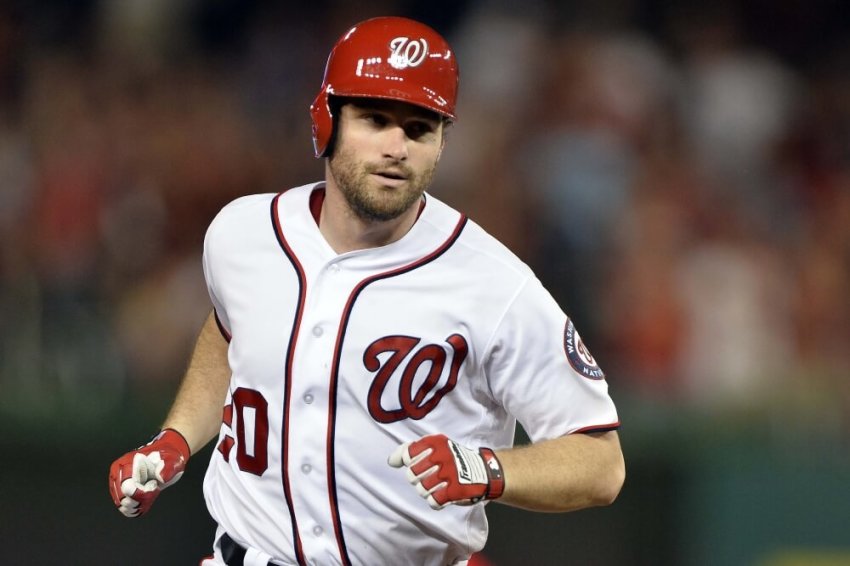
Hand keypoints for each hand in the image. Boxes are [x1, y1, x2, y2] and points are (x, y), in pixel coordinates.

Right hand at [108, 429, 190, 516]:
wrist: (166, 459)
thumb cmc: (167, 458)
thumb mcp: (172, 460)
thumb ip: (168, 467)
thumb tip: (161, 477)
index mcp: (125, 464)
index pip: (126, 489)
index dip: (142, 493)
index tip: (155, 485)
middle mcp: (117, 475)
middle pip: (123, 500)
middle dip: (141, 499)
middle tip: (154, 487)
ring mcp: (117, 485)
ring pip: (124, 506)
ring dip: (140, 504)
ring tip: (151, 490)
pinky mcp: (120, 494)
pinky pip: (126, 509)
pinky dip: (138, 508)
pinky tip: (148, 498)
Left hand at [388, 434, 504, 509]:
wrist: (484, 471)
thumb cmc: (452, 459)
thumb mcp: (435, 447)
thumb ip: (412, 450)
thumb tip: (391, 461)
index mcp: (435, 443)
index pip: (407, 454)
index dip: (407, 462)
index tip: (416, 464)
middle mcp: (442, 456)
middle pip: (411, 475)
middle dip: (417, 479)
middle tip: (430, 476)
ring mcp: (449, 473)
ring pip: (421, 490)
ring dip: (428, 490)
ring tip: (439, 485)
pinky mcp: (456, 490)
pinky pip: (433, 501)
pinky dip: (437, 501)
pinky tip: (445, 494)